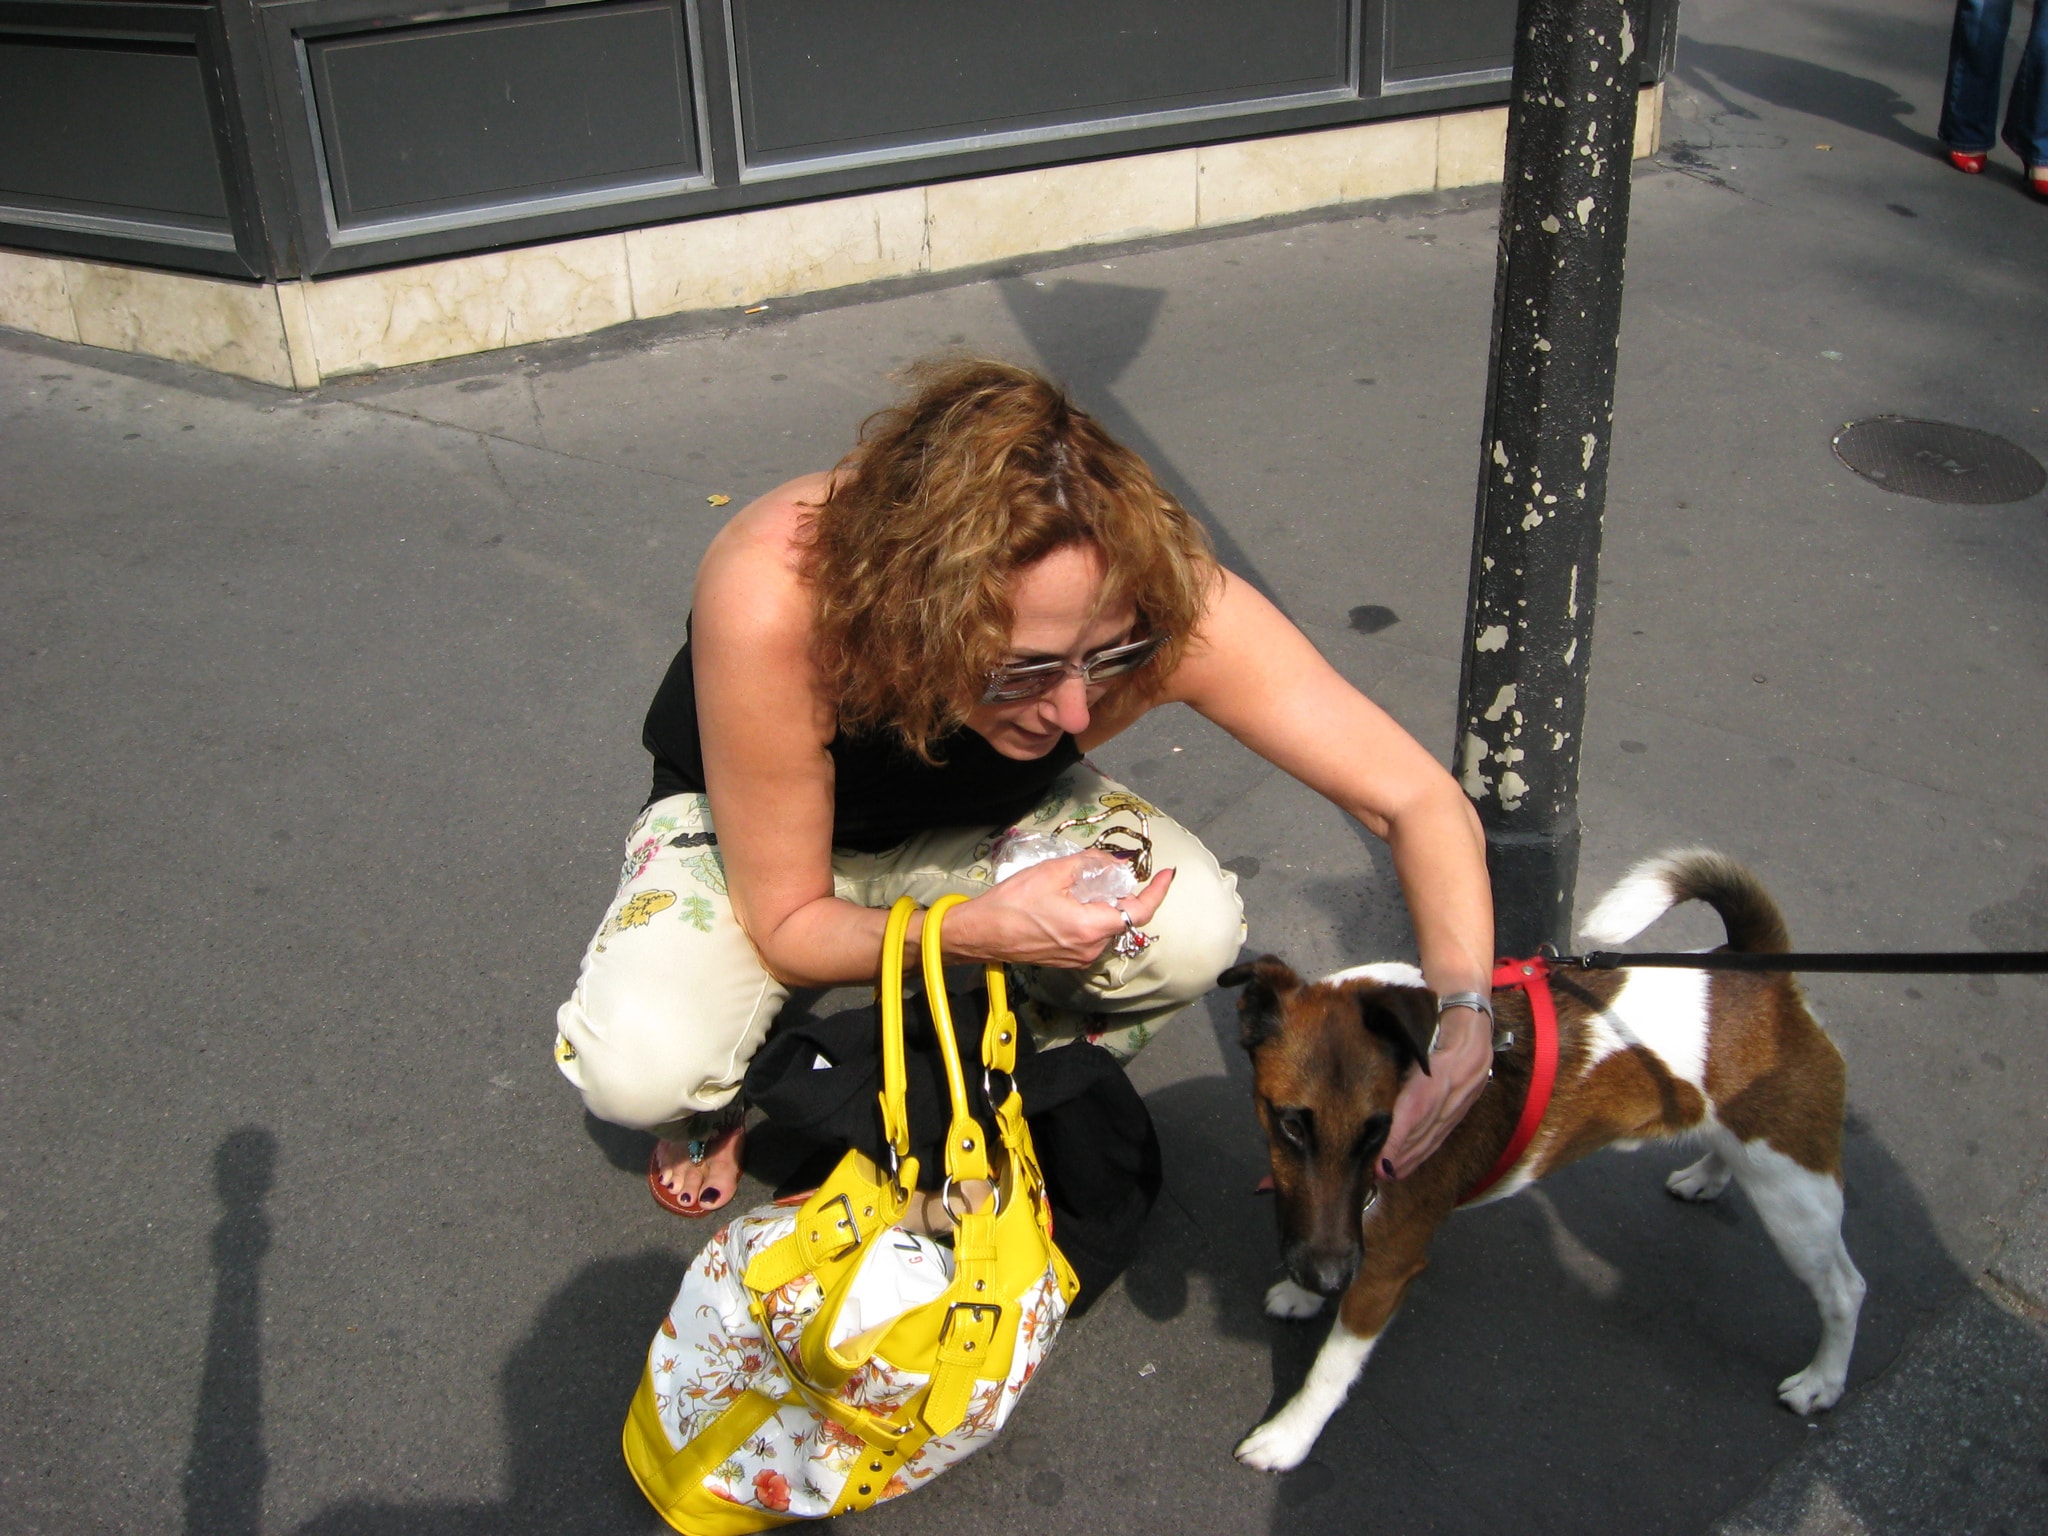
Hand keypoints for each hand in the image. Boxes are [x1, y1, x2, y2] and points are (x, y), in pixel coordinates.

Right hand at [944, 852, 1175, 968]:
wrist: (980, 934)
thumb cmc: (1013, 902)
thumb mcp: (1053, 872)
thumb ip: (1090, 865)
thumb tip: (1115, 863)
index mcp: (1091, 927)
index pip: (1140, 911)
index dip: (1158, 892)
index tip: (1168, 874)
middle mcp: (1091, 949)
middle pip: (1121, 918)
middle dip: (1121, 894)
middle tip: (1108, 871)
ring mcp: (1079, 958)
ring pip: (1105, 927)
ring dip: (1103, 905)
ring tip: (1080, 886)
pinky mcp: (1067, 961)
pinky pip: (1090, 936)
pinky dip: (1090, 917)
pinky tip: (1069, 903)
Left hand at [1379, 1003, 1491, 1179]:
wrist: (1472, 1012)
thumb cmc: (1433, 1014)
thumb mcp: (1416, 1026)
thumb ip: (1397, 1051)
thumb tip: (1363, 1069)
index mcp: (1444, 1066)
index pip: (1418, 1108)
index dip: (1400, 1137)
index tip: (1381, 1157)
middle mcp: (1457, 1085)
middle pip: (1426, 1128)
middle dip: (1401, 1154)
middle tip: (1376, 1174)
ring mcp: (1465, 1096)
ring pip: (1436, 1134)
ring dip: (1411, 1158)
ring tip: (1388, 1175)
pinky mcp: (1466, 1103)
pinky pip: (1444, 1132)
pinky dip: (1425, 1151)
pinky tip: (1408, 1164)